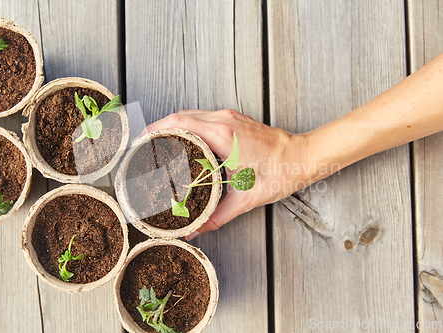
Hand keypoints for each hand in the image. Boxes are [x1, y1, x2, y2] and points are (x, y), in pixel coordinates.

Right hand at [139, 109, 312, 239]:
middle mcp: (224, 120)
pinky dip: (187, 126)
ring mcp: (230, 117)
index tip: (139, 141)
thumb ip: (217, 216)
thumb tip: (195, 230)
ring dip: (172, 125)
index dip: (155, 129)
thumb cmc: (281, 173)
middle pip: (180, 116)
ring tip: (158, 143)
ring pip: (191, 114)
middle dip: (158, 128)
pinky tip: (183, 141)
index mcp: (223, 134)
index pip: (179, 123)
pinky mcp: (235, 120)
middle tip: (144, 146)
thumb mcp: (246, 198)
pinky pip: (203, 117)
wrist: (304, 157)